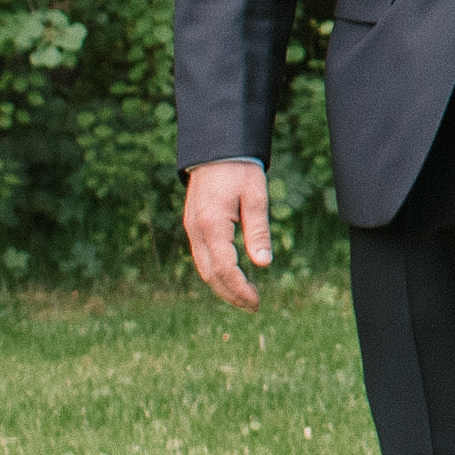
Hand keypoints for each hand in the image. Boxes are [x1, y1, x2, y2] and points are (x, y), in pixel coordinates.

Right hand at [181, 159, 272, 311]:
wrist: (216, 150)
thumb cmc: (240, 170)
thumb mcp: (256, 197)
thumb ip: (258, 231)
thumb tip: (263, 264)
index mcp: (212, 224)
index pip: (225, 268)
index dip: (240, 289)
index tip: (256, 302)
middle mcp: (196, 230)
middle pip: (211, 274)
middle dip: (231, 294)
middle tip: (253, 305)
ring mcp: (191, 229)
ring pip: (204, 268)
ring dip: (222, 286)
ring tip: (245, 297)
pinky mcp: (193, 226)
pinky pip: (202, 257)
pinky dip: (216, 272)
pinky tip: (232, 277)